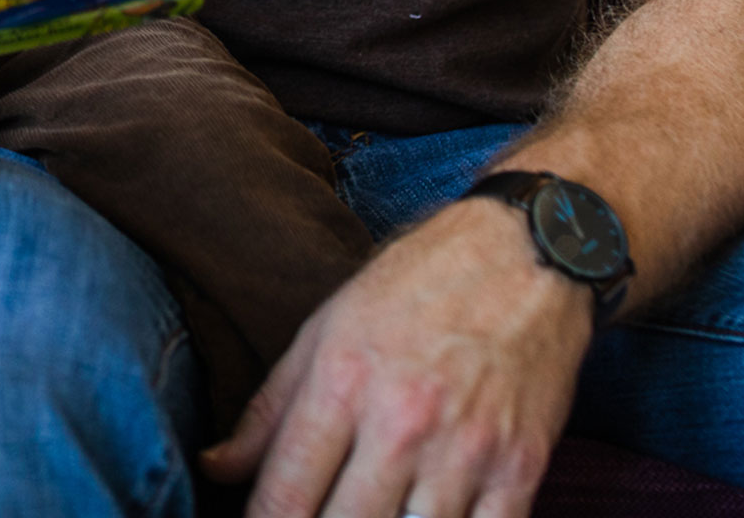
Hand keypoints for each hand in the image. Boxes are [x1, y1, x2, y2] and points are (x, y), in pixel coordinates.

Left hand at [203, 198, 592, 517]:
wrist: (527, 253)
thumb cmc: (418, 285)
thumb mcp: (326, 328)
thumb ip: (269, 409)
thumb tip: (215, 467)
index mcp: (343, 383)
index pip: (285, 494)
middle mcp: (401, 422)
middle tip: (319, 517)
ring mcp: (465, 450)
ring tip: (374, 516)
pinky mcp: (521, 468)